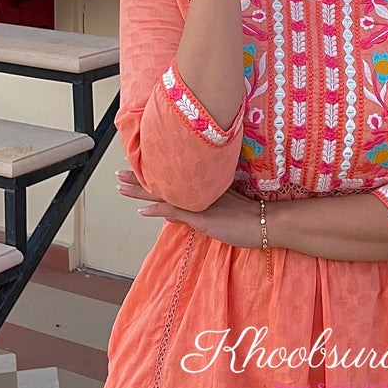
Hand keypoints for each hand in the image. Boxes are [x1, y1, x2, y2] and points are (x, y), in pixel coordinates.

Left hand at [116, 169, 263, 248]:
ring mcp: (200, 203)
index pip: (174, 178)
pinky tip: (142, 211)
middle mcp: (199, 191)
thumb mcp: (223, 209)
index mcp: (204, 187)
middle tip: (120, 172)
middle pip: (165, 182)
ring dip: (141, 191)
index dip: (155, 173)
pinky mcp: (202, 217)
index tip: (139, 166)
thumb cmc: (251, 217)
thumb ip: (201, 208)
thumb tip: (177, 213)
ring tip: (121, 187)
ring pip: (165, 194)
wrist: (267, 221)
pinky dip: (158, 211)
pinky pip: (176, 212)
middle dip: (140, 178)